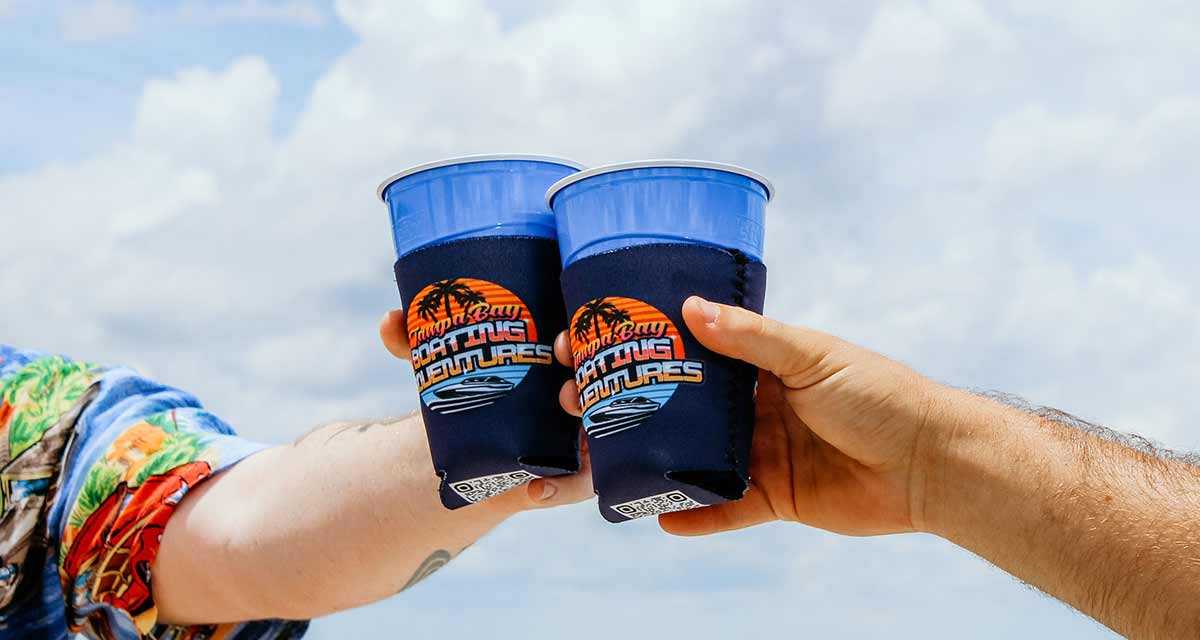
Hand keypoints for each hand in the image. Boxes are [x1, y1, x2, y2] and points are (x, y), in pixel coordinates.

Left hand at [379, 309, 593, 509]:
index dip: (581, 340)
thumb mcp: (449, 365)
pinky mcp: (579, 472)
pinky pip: (583, 482)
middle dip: (589, 379)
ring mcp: (588, 431)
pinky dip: (561, 487)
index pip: (585, 340)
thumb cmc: (475, 391)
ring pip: (602, 428)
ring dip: (587, 425)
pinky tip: (534, 490)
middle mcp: (582, 388)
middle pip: (602, 380)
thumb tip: (388, 321)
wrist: (475, 448)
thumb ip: (420, 345)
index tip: (558, 345)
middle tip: (565, 384)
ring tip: (562, 415)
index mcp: (560, 355)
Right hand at [555, 297, 958, 535]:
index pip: (693, 351)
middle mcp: (757, 407)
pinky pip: (724, 509)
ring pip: (694, 456)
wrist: (929, 463)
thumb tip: (692, 308)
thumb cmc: (879, 394)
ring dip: (650, 456)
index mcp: (765, 364)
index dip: (648, 347)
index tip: (598, 341)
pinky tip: (654, 514)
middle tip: (578, 399)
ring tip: (597, 455)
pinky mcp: (774, 498)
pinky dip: (692, 513)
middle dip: (631, 402)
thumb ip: (753, 338)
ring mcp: (763, 453)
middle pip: (682, 405)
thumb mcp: (812, 355)